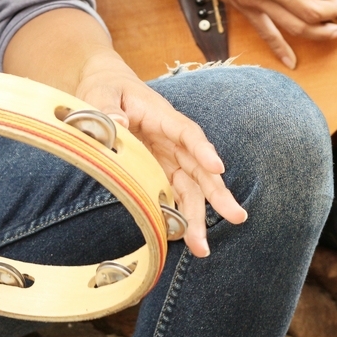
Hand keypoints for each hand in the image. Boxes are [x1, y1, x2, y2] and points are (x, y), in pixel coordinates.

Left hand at [4, 9, 245, 257]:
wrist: (106, 89)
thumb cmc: (105, 88)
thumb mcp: (100, 92)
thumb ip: (107, 108)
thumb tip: (118, 125)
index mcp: (163, 117)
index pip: (188, 133)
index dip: (203, 149)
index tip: (217, 167)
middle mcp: (172, 142)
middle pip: (200, 169)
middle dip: (218, 194)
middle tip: (236, 217)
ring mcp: (168, 159)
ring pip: (191, 189)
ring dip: (198, 218)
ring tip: (202, 248)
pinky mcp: (160, 172)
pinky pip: (174, 196)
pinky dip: (179, 217)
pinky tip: (183, 241)